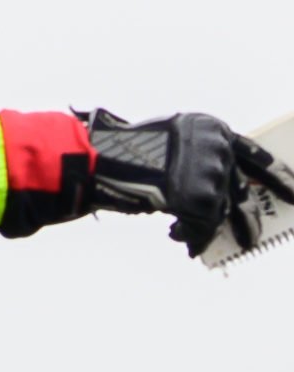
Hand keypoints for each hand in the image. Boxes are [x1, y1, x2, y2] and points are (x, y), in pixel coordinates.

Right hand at [84, 110, 293, 257]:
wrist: (98, 159)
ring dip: (203, 230)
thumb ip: (196, 161)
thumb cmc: (123, 153)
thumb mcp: (169, 144)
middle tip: (254, 239)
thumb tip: (216, 199)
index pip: (255, 155)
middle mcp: (217, 148)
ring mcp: (208, 172)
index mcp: (213, 129)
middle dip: (247, 219)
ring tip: (188, 240)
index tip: (293, 194)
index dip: (277, 177)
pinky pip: (201, 225)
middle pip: (240, 190)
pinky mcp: (195, 197)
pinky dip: (193, 237)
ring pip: (218, 212)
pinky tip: (181, 242)